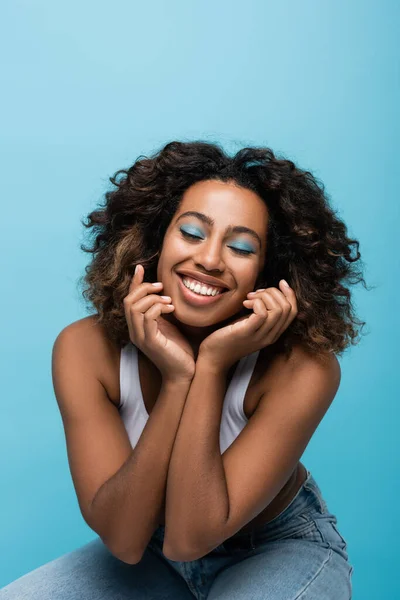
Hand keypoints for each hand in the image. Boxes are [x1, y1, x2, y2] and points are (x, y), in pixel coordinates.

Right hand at [123, 264, 195, 382]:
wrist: (184, 373)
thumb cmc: (179, 350)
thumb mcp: (169, 324)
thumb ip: (162, 310)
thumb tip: (165, 292)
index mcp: (137, 326)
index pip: (129, 300)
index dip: (133, 282)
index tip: (141, 267)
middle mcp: (134, 331)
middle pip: (128, 301)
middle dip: (144, 288)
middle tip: (162, 287)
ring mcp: (140, 337)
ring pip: (134, 308)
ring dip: (152, 298)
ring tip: (169, 301)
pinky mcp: (150, 342)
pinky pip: (147, 318)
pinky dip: (159, 308)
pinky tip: (171, 309)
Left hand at [198, 280, 297, 371]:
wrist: (214, 357)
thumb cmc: (229, 336)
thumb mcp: (249, 323)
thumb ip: (260, 312)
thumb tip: (265, 292)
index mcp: (273, 333)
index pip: (293, 312)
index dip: (290, 294)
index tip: (280, 283)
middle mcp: (270, 336)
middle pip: (287, 308)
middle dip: (274, 292)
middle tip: (256, 293)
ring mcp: (260, 336)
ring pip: (278, 310)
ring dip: (264, 296)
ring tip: (249, 298)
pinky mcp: (247, 333)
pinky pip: (262, 314)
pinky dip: (256, 302)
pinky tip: (246, 303)